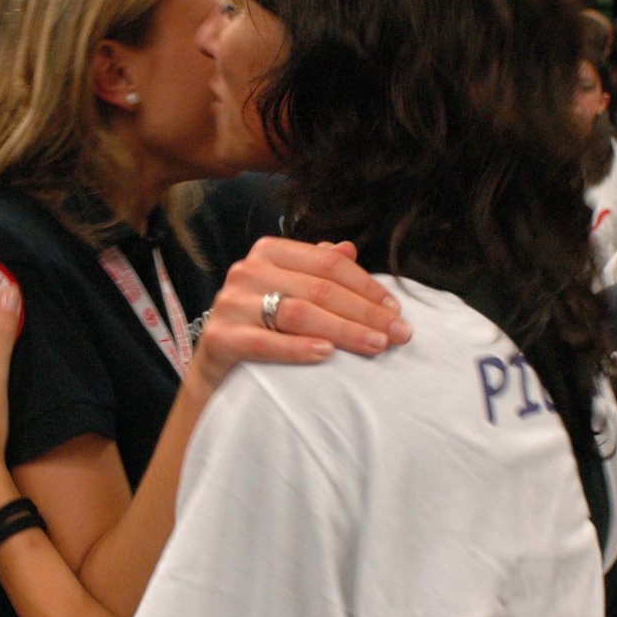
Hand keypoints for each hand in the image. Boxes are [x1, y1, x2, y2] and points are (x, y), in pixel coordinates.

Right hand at [191, 237, 411, 396]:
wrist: (218, 367)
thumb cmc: (261, 326)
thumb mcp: (289, 291)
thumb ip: (316, 270)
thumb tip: (349, 249)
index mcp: (269, 252)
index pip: (328, 264)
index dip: (367, 287)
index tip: (396, 310)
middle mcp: (247, 271)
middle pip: (318, 289)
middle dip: (365, 313)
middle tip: (398, 334)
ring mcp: (230, 303)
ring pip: (298, 313)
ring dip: (344, 330)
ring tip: (376, 345)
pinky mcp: (219, 337)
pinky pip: (265, 343)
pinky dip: (298, 348)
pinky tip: (327, 354)